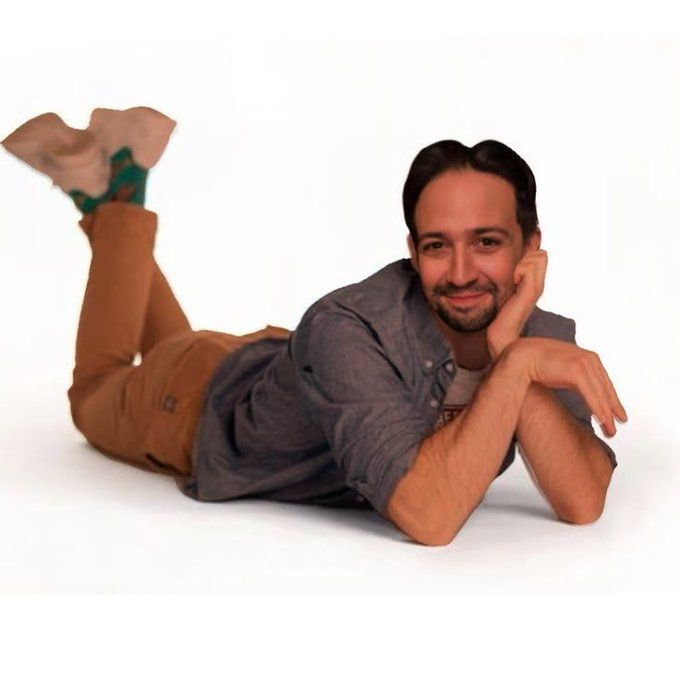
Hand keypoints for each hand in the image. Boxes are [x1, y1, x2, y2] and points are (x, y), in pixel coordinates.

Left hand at [486, 248, 547, 361]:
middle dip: (525, 257)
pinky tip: (514, 282)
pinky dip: (520, 269)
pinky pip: (530, 267)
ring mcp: (536, 288)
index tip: (513, 272)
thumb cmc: (500, 317)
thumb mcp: (505, 294)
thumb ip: (509, 281)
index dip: (525, 257)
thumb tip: (507, 269)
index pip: (539, 255)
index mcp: (532, 284)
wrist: (502, 336)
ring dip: (523, 262)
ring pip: (539, 256)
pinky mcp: (530, 292)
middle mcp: (538, 285)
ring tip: (514, 278)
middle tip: (513, 274)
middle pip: (541, 254)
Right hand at [508, 337, 628, 436]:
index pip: (603, 381)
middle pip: (605, 388)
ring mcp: (584, 363)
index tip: (616, 413)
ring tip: (611, 430)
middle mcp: (589, 358)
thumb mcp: (560, 370)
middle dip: (612, 408)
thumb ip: (572, 377)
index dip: (610, 399)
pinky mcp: (577, 371)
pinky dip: (599, 409)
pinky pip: (592, 394)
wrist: (521, 356)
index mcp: (586, 357)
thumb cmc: (534, 363)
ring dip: (607, 414)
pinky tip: (603, 421)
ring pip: (600, 393)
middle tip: (618, 425)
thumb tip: (576, 388)